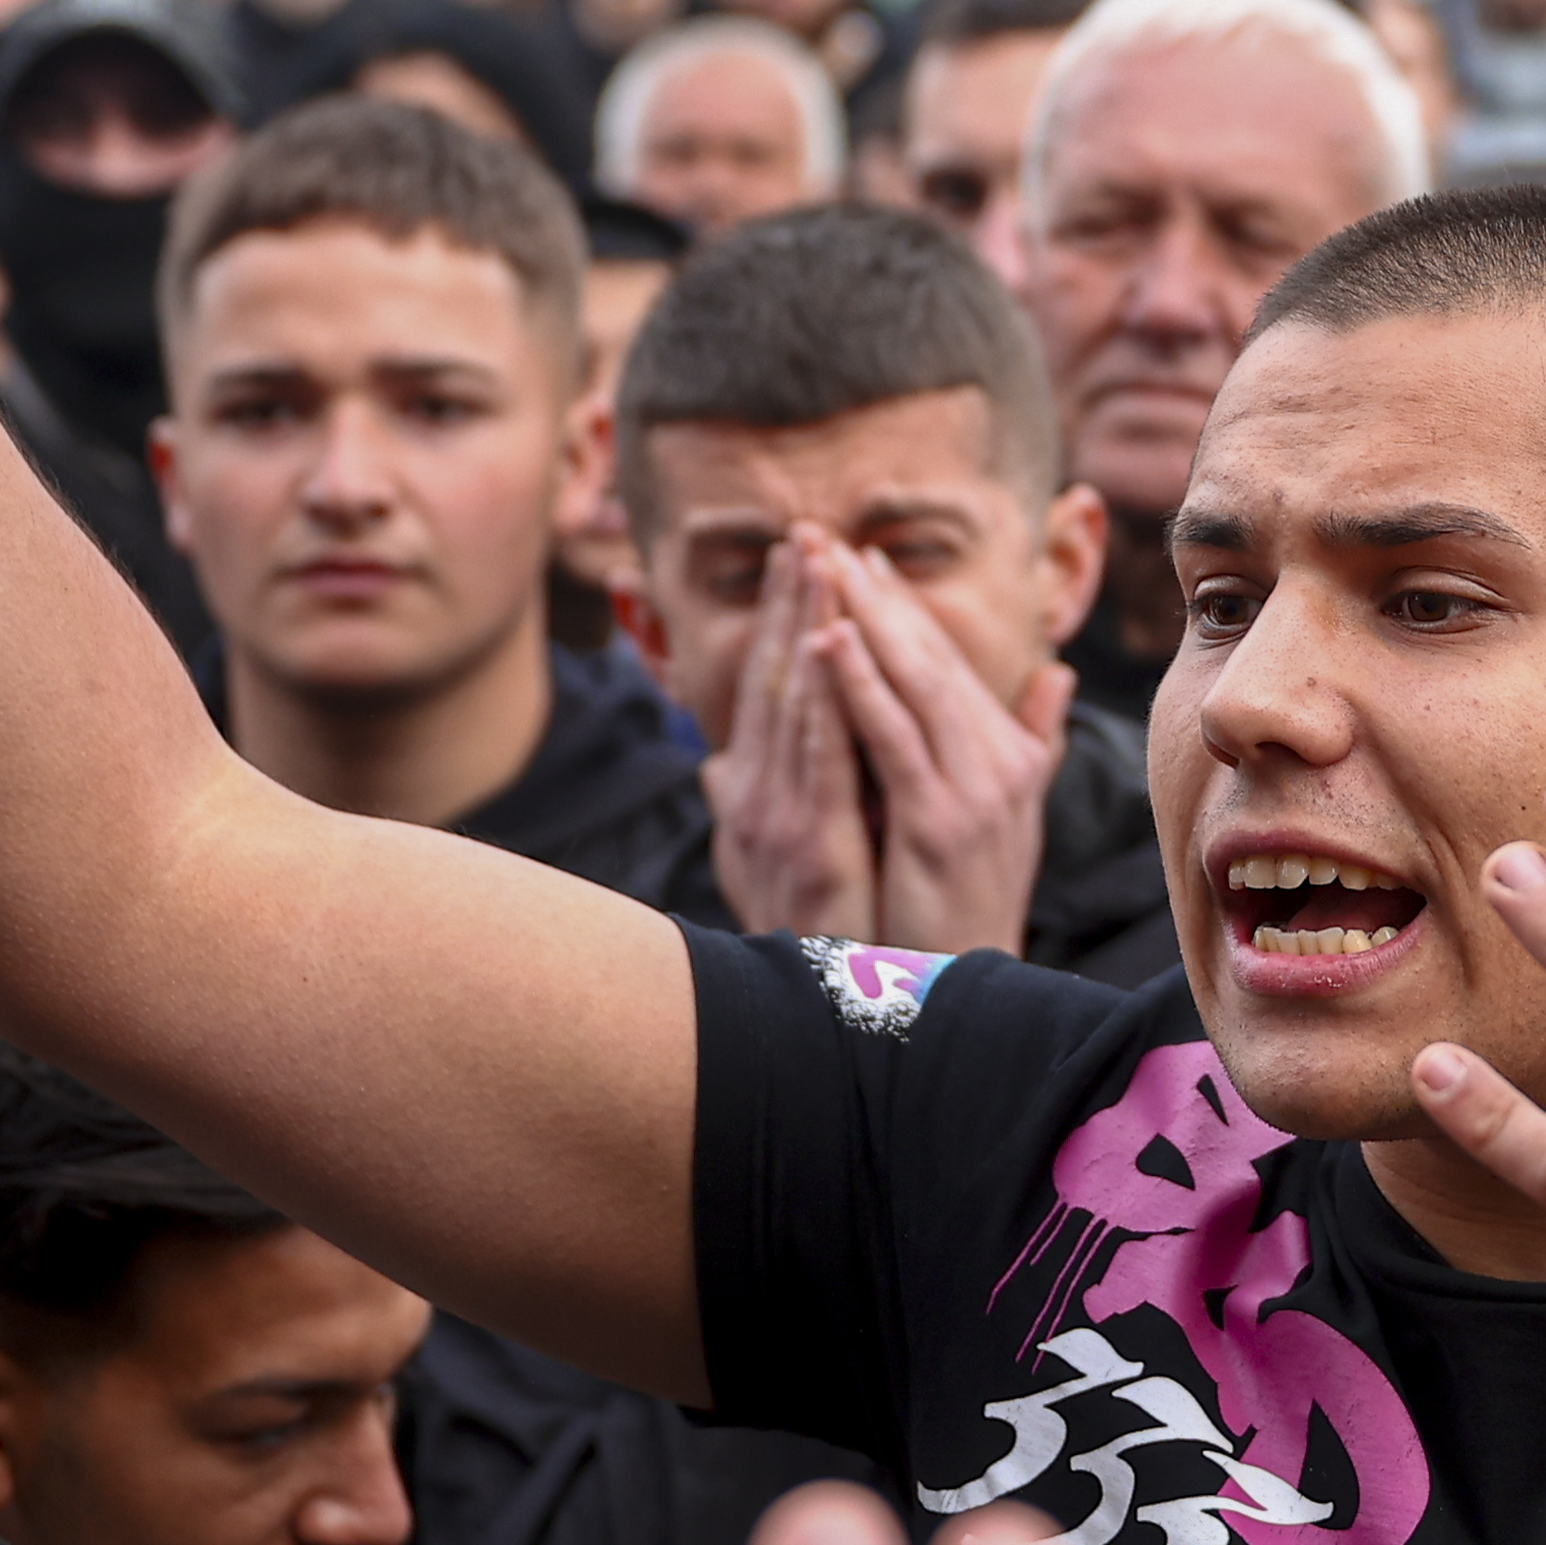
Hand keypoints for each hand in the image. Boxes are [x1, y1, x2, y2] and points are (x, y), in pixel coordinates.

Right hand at [697, 536, 883, 941]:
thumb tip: (715, 767)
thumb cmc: (803, 936)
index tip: (801, 554)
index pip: (771, 687)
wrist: (814, 1013)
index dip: (783, 618)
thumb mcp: (772, 859)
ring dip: (805, 628)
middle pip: (773, 679)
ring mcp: (776, 818)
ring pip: (793, 703)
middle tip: (806, 530)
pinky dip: (822, 699)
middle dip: (790, 602)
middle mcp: (755, 796)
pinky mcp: (807, 844)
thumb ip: (755, 804)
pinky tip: (830, 651)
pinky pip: (818, 757)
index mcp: (755, 792)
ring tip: (822, 565)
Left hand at [820, 549, 1075, 962]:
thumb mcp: (1009, 814)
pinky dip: (859, 686)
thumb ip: (1031, 741)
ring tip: (824, 569)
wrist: (973, 981)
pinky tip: (827, 643)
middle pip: (930, 659)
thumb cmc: (973, 901)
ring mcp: (974, 791)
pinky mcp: (940, 822)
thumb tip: (1056, 675)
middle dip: (877, 596)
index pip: (948, 666)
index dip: (904, 610)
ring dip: (865, 620)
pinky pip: (892, 739)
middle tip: (827, 542)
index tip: (861, 562)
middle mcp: (1000, 764)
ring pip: (913, 684)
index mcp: (1009, 755)